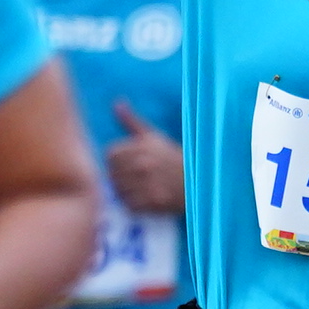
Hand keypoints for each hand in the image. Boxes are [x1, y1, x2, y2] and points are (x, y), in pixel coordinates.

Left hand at [104, 99, 184, 214]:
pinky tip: (144, 200)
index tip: (126, 165)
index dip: (115, 161)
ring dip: (125, 193)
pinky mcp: (154, 202)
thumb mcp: (154, 136)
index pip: (110, 155)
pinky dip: (133, 206)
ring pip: (119, 191)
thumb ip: (132, 121)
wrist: (198, 181)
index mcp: (143, 146)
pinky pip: (130, 206)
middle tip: (132, 180)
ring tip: (138, 190)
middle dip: (119, 177)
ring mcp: (149, 184)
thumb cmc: (172, 157)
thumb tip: (116, 103)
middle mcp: (145, 164)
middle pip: (112, 174)